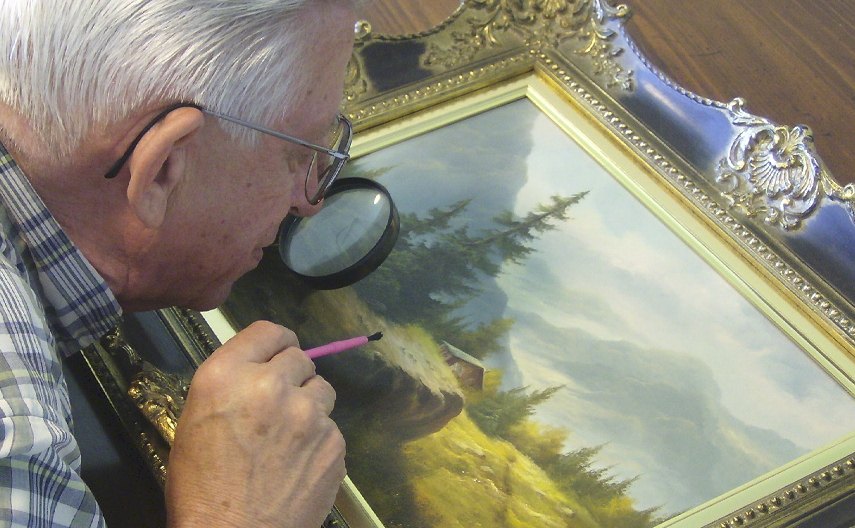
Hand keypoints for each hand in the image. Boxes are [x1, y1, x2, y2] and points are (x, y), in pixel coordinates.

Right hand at [165, 321, 345, 527]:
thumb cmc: (201, 488)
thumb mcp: (195, 421)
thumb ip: (230, 384)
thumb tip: (258, 369)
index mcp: (227, 376)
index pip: (268, 331)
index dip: (275, 343)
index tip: (277, 354)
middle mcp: (270, 386)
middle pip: (299, 357)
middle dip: (291, 376)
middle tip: (277, 405)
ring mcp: (307, 414)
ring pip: (321, 390)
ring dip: (308, 405)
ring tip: (287, 437)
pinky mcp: (333, 442)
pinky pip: (331, 427)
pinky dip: (318, 440)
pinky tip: (297, 463)